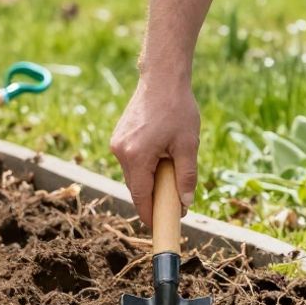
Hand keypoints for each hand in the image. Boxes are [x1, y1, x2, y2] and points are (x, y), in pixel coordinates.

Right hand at [110, 78, 200, 225]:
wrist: (161, 78)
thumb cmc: (178, 109)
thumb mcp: (189, 145)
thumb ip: (186, 176)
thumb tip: (185, 203)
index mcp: (137, 156)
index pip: (140, 196)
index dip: (150, 215)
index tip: (159, 226)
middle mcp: (121, 152)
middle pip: (136, 187)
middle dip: (153, 198)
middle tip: (175, 202)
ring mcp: (116, 144)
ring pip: (133, 174)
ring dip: (149, 180)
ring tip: (171, 169)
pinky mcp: (118, 137)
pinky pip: (131, 161)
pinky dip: (144, 166)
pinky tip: (161, 156)